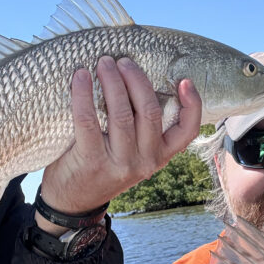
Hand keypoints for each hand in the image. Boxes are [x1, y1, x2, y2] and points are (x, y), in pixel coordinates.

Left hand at [37, 56, 201, 233]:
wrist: (72, 202)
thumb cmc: (103, 166)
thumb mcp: (132, 153)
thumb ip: (141, 128)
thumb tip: (139, 79)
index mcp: (160, 156)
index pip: (188, 132)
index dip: (192, 104)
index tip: (184, 80)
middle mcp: (145, 162)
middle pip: (150, 111)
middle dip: (137, 79)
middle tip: (123, 60)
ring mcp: (119, 164)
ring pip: (121, 113)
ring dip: (112, 81)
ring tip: (103, 62)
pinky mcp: (92, 161)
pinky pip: (88, 120)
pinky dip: (84, 94)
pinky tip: (81, 77)